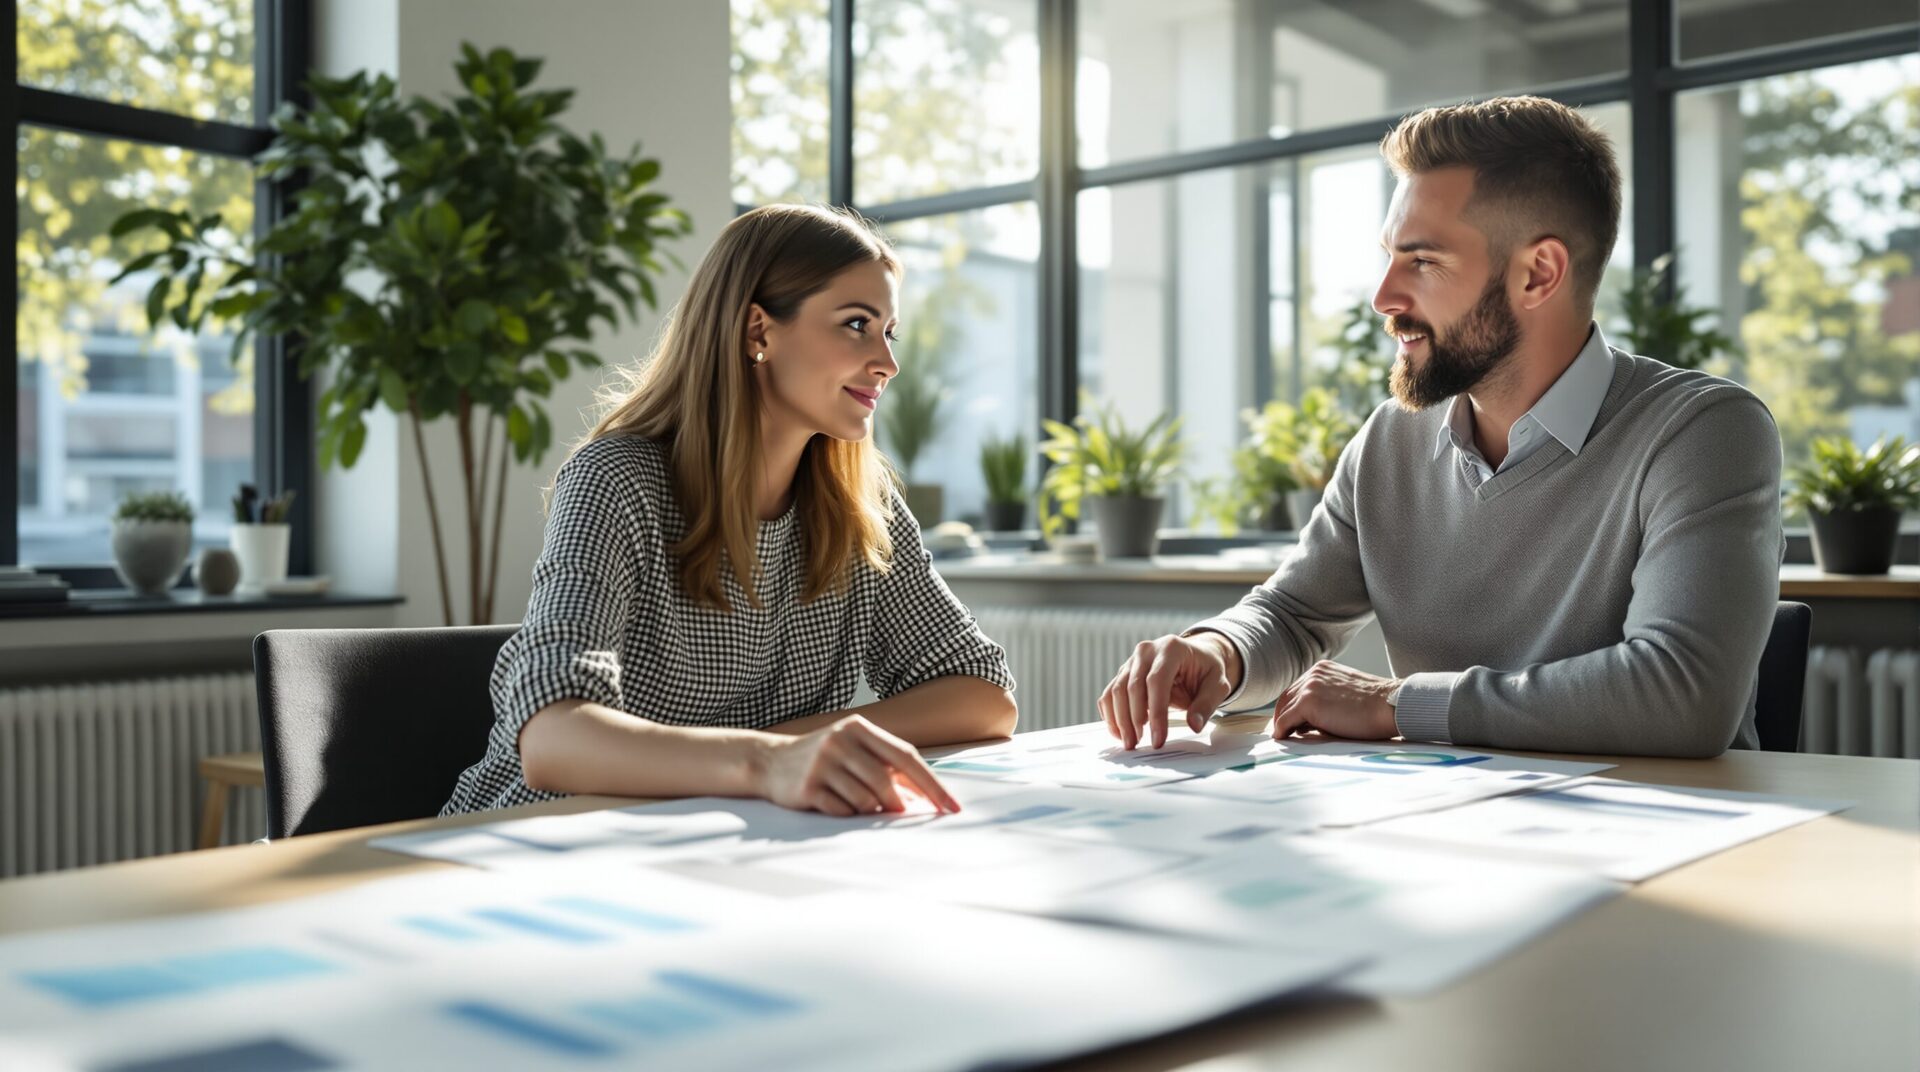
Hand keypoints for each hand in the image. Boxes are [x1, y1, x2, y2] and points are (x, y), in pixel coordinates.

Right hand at [755, 714, 960, 816]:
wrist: (769, 761)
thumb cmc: (824, 757)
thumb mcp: (855, 750)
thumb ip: (887, 766)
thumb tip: (923, 797)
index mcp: (859, 728)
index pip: (906, 757)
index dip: (932, 784)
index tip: (951, 807)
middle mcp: (840, 741)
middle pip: (885, 782)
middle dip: (896, 803)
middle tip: (897, 812)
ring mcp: (822, 764)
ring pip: (865, 800)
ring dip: (869, 810)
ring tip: (857, 802)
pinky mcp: (807, 787)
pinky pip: (841, 811)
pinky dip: (846, 814)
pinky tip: (834, 803)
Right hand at [1099, 632, 1236, 750]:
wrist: (1196, 656)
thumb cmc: (1206, 669)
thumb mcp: (1217, 684)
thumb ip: (1206, 704)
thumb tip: (1194, 725)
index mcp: (1171, 648)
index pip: (1156, 681)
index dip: (1156, 713)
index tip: (1158, 739)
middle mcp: (1146, 651)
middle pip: (1132, 687)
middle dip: (1133, 720)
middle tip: (1139, 745)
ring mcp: (1132, 661)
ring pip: (1116, 691)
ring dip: (1120, 720)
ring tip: (1130, 742)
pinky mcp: (1123, 673)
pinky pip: (1109, 694)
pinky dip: (1111, 714)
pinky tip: (1119, 732)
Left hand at [1270, 661, 1399, 740]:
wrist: (1390, 705)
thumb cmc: (1376, 706)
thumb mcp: (1346, 694)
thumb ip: (1326, 700)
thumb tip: (1307, 722)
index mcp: (1323, 670)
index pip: (1298, 688)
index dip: (1291, 706)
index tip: (1289, 721)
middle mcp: (1313, 674)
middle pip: (1286, 697)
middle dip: (1282, 715)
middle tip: (1281, 732)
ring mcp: (1309, 687)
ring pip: (1284, 709)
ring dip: (1282, 724)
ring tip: (1283, 738)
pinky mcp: (1308, 702)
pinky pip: (1285, 720)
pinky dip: (1281, 731)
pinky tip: (1283, 739)